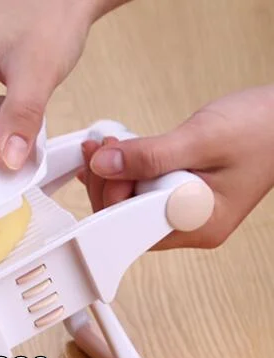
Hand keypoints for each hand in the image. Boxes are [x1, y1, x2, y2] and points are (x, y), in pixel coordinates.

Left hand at [78, 86, 273, 249]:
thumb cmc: (262, 128)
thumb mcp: (202, 137)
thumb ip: (150, 154)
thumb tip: (105, 164)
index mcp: (199, 225)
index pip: (135, 225)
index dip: (112, 193)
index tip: (104, 160)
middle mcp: (190, 227)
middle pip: (128, 218)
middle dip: (109, 182)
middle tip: (102, 146)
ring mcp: (185, 214)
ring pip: (132, 205)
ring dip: (114, 175)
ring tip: (108, 144)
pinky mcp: (180, 198)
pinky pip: (142, 193)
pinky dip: (127, 173)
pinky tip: (116, 154)